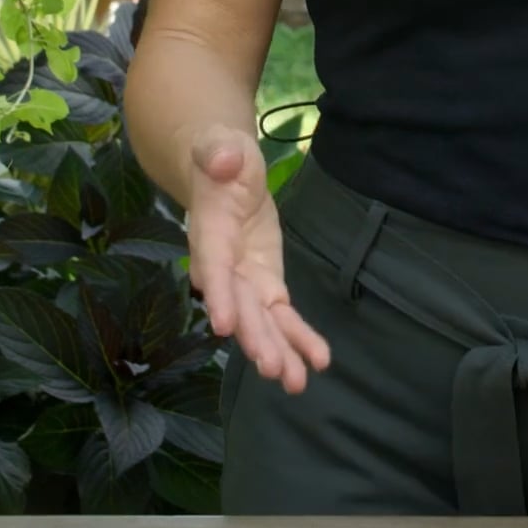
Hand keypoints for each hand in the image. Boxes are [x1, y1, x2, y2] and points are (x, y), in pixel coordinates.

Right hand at [182, 135, 334, 392]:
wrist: (223, 172)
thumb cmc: (220, 156)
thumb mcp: (220, 144)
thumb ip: (219, 152)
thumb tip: (224, 157)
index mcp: (209, 233)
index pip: (213, 266)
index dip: (219, 295)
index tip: (225, 326)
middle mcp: (223, 267)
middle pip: (239, 306)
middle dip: (254, 338)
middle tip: (272, 368)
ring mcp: (245, 281)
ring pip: (261, 322)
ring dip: (277, 352)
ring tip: (295, 383)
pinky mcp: (266, 285)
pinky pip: (282, 317)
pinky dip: (298, 339)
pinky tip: (317, 362)